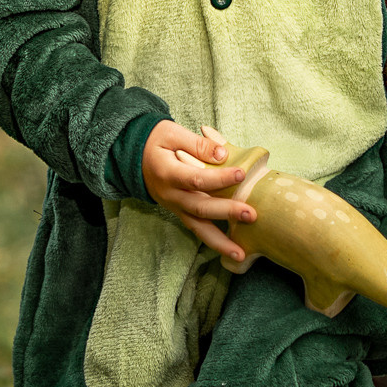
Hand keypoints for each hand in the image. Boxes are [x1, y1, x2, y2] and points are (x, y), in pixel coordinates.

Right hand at [141, 121, 256, 260]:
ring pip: (197, 227)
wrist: (135, 158)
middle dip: (226, 212)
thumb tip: (223, 154)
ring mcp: (175, 207)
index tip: (241, 174)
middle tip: (250, 214)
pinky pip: (196, 229)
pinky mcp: (179, 212)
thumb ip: (198, 144)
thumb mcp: (172, 132)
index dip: (219, 178)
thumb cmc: (156, 142)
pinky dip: (213, 241)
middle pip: (200, 207)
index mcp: (168, 173)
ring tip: (240, 254)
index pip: (196, 179)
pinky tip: (230, 251)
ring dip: (220, 242)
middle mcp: (171, 195)